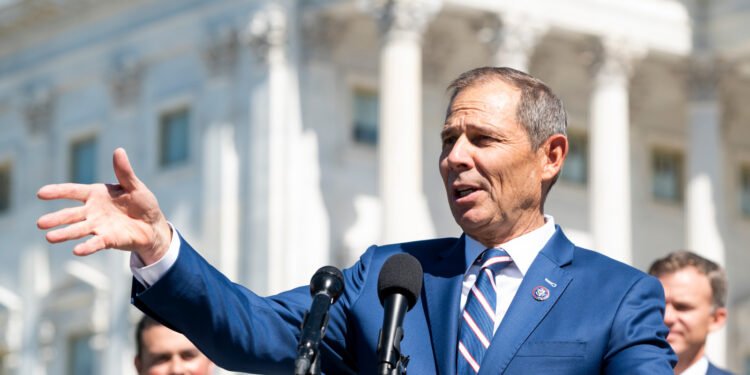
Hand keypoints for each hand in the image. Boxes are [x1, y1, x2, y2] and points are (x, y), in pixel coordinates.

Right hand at [37, 148, 171, 264]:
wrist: (153, 225)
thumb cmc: (142, 203)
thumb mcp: (135, 186)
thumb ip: (124, 172)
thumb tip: (119, 150)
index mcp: (96, 194)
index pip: (73, 191)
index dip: (58, 192)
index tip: (41, 193)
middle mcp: (93, 211)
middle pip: (71, 214)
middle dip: (56, 218)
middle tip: (40, 223)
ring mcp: (99, 226)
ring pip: (78, 230)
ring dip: (65, 234)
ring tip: (49, 238)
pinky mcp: (108, 240)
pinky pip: (96, 243)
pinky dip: (87, 247)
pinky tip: (76, 251)